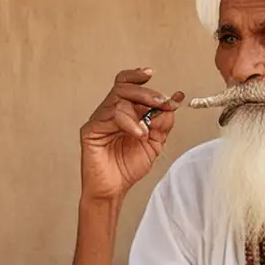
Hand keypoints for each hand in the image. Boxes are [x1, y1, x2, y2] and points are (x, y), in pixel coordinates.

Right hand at [79, 67, 184, 202]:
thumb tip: (173, 103)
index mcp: (125, 112)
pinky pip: (110, 116)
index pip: (129, 85)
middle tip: (162, 101)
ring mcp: (100, 119)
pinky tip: (139, 134)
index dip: (138, 77)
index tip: (150, 74)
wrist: (113, 189)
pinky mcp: (91, 130)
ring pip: (118, 99)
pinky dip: (128, 122)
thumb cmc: (128, 167)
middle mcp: (111, 112)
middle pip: (124, 87)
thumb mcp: (155, 144)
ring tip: (147, 131)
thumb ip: (163, 123)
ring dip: (138, 110)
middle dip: (146, 92)